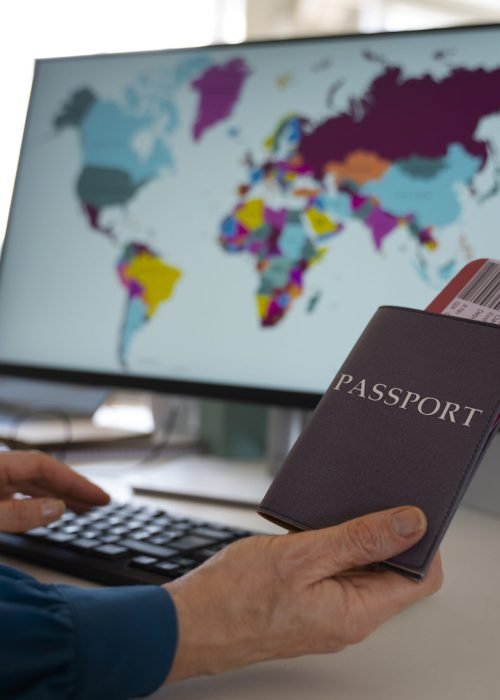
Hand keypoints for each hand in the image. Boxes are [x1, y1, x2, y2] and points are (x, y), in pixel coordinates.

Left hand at [0, 450, 109, 531]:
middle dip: (72, 488)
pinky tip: (47, 511)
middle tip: (99, 502)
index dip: (75, 480)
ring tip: (82, 508)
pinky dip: (38, 503)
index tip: (98, 495)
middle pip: (41, 474)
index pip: (44, 466)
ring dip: (58, 496)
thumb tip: (56, 509)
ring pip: (30, 485)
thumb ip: (19, 513)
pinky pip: (18, 495)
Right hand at [166, 506, 442, 680]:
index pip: (420, 578)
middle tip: (364, 498)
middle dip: (384, 531)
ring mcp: (325, 609)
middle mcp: (346, 616)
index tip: (404, 506)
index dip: (419, 540)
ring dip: (353, 534)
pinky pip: (333, 569)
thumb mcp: (301, 556)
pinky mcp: (306, 600)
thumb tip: (409, 524)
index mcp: (356, 612)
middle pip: (391, 569)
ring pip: (359, 566)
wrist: (187, 623)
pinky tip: (311, 525)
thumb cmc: (233, 599)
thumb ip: (359, 539)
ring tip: (332, 509)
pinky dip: (330, 543)